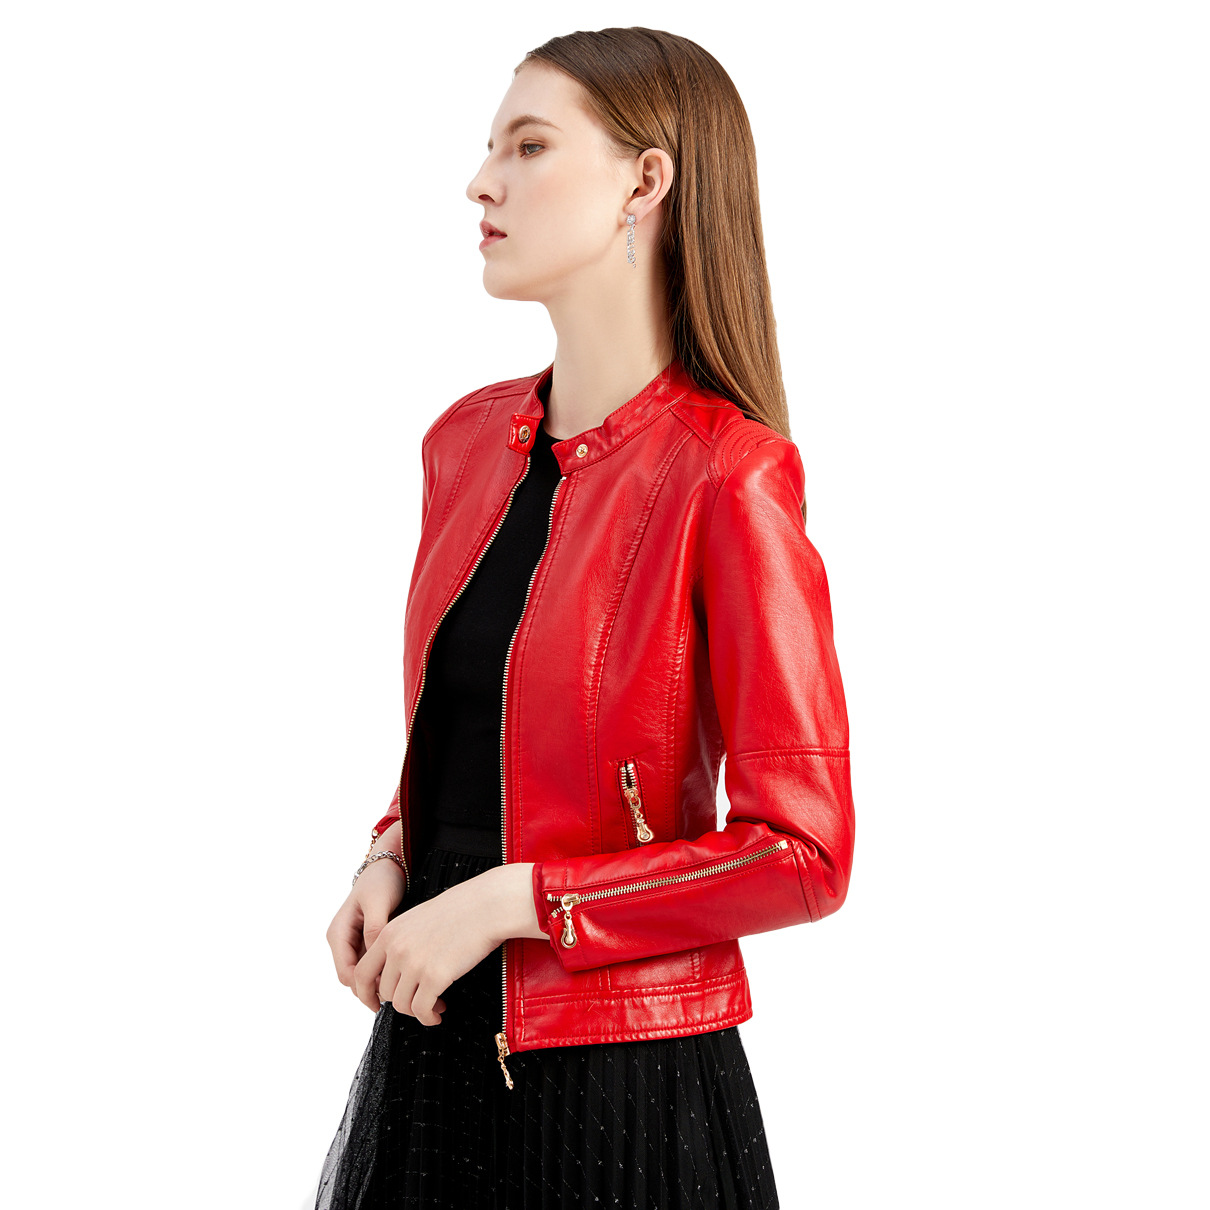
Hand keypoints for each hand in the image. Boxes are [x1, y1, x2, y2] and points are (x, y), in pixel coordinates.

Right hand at [326, 856, 406, 1003]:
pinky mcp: (368, 942)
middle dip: (374, 990)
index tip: (387, 994)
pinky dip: (387, 972)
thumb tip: (375, 955)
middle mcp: (344, 942)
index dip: (364, 988)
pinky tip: (405, 975)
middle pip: (355, 979)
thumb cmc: (380, 880)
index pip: (346, 973)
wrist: (388, 865)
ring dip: (382, 983)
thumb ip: (374, 929)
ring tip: (406, 988)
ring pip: (366, 974)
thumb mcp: (377, 902)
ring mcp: (355, 943)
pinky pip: (375, 964)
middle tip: (401, 997)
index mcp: (338, 934)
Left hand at [351, 870, 508, 1021]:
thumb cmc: (460, 909)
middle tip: (416, 1002)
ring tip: (432, 1007)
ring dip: (415, 1011)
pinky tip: (437, 1013)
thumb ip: (401, 941)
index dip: (366, 993)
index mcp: (389, 933)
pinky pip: (421, 1009)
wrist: (486, 906)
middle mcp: (396, 949)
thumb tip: (396, 972)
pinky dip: (427, 1017)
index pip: (362, 972)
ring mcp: (414, 963)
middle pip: (383, 991)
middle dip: (399, 1002)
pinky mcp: (435, 976)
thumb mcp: (418, 919)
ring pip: (400, 1004)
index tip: (376, 1002)